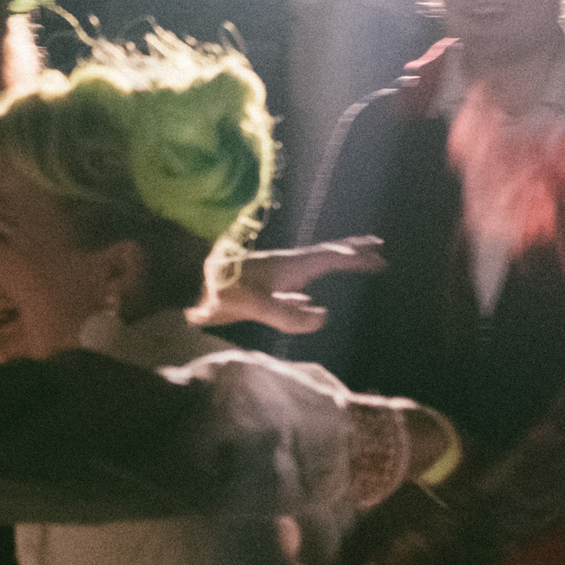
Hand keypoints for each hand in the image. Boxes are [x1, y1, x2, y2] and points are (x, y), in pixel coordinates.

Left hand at [195, 236, 385, 334]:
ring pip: (310, 266)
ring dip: (333, 263)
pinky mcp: (259, 286)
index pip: (331, 258)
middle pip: (325, 254)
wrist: (184, 281)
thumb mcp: (254, 304)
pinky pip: (294, 282)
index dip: (356, 258)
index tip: (381, 259)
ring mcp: (272, 274)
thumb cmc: (219, 290)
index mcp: (289, 266)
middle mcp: (285, 265)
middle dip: (351, 251)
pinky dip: (309, 284)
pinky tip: (306, 299)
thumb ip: (286, 314)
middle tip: (377, 248)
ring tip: (351, 263)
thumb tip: (322, 317)